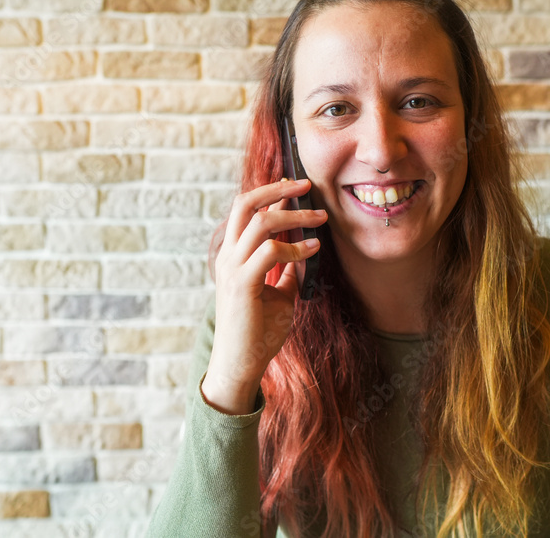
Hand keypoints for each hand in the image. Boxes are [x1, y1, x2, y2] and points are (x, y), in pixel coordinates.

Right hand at [202, 178, 325, 414]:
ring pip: (261, 223)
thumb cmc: (257, 332)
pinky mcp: (243, 283)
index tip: (293, 185)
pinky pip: (270, 252)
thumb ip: (286, 272)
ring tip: (320, 218)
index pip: (246, 210)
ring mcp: (233, 268)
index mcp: (233, 255)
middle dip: (276, 189)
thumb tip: (304, 253)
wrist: (240, 365)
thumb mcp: (278, 294)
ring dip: (294, 216)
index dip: (269, 193)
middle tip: (306, 184)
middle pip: (245, 204)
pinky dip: (295, 247)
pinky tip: (313, 249)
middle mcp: (229, 256)